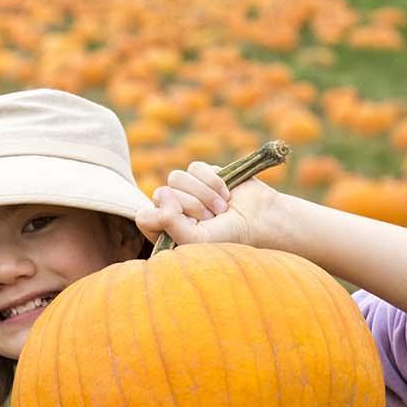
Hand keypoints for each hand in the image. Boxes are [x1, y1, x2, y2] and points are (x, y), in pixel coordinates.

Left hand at [136, 162, 277, 249]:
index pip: (144, 217)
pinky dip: (213, 181)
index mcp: (165, 231)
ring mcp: (186, 190)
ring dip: (202, 194)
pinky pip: (195, 167)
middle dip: (190, 206)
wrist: (261, 220)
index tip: (188, 226)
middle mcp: (172, 209)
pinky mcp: (202, 173)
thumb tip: (162, 191)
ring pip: (175, 177)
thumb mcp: (195, 239)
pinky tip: (226, 194)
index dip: (165, 218)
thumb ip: (169, 222)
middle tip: (211, 219)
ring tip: (220, 208)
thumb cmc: (228, 237)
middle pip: (160, 194)